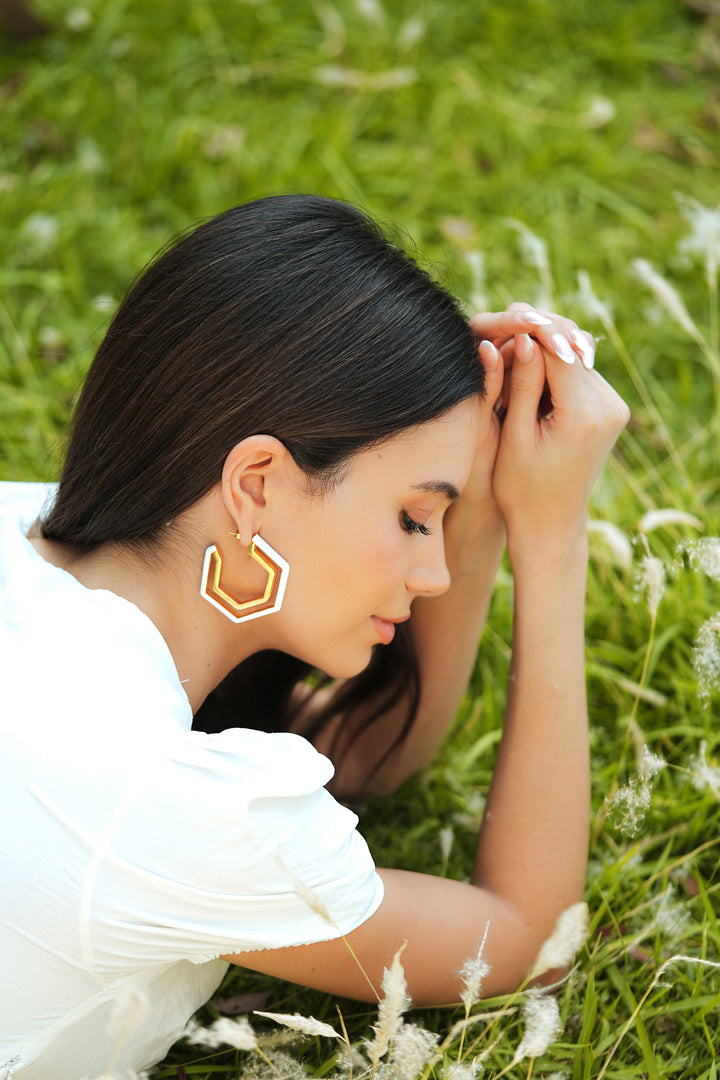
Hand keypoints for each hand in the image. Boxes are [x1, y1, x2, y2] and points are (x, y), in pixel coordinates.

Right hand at [470, 303, 629, 551]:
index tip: (499, 323)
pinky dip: (557, 371)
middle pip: (571, 350)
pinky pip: (581, 376)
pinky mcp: (612, 410)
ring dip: (547, 354)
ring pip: (576, 359)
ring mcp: (615, 408)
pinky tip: (531, 377)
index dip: (528, 332)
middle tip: (501, 332)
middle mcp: (608, 407)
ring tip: (510, 357)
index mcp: (582, 415)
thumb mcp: (514, 435)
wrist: (550, 524)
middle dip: (538, 340)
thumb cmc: (520, 488)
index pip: (558, 351)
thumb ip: (520, 384)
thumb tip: (522, 338)